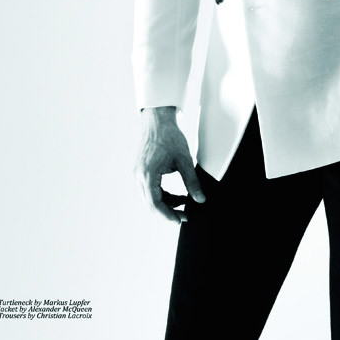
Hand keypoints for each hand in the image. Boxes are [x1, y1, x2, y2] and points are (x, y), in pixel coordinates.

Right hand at [133, 107, 205, 224]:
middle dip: (168, 212)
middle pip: (151, 203)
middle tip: (185, 215)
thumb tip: (201, 200)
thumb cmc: (170, 137)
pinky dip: (162, 195)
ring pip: (150, 197)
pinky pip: (150, 189)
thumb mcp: (184, 159)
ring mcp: (138, 173)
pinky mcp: (141, 170)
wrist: (158, 120)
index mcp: (148, 174)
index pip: (155, 203)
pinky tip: (176, 195)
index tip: (181, 219)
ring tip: (184, 203)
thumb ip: (192, 181)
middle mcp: (139, 176)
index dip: (168, 214)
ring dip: (166, 203)